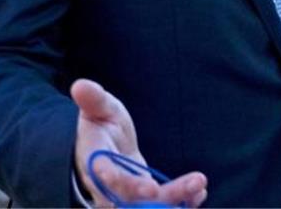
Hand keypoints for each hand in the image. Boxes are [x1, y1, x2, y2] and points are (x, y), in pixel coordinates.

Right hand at [71, 79, 207, 206]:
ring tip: (200, 185)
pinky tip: (198, 194)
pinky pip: (159, 207)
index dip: (126, 184)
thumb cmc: (98, 124)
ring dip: (177, 200)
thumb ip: (93, 99)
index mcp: (95, 162)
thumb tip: (80, 85)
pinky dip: (180, 204)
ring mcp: (126, 196)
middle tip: (195, 183)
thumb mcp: (98, 108)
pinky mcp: (142, 198)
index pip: (108, 177)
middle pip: (133, 200)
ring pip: (149, 207)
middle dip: (164, 197)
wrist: (101, 146)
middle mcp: (108, 187)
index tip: (150, 187)